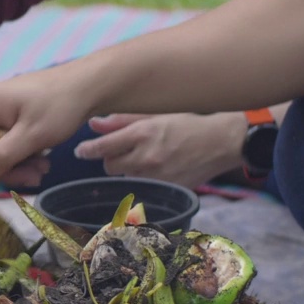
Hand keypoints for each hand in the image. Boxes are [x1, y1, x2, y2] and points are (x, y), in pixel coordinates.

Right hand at [0, 67, 95, 186]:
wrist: (92, 84)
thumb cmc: (60, 107)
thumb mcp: (31, 136)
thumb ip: (2, 156)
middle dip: (9, 167)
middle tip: (33, 180)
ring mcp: (6, 106)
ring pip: (4, 145)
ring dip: (21, 162)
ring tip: (44, 169)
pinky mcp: (20, 110)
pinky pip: (15, 137)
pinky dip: (27, 151)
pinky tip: (44, 159)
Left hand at [74, 112, 245, 188]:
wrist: (222, 142)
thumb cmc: (186, 124)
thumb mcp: (154, 115)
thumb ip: (121, 121)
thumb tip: (93, 124)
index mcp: (143, 134)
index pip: (103, 147)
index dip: (88, 150)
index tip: (81, 151)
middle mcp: (148, 157)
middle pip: (109, 167)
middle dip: (110, 159)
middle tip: (121, 151)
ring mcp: (158, 176)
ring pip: (125, 177)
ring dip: (128, 170)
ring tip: (145, 158)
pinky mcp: (168, 189)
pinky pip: (144, 187)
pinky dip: (144, 180)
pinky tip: (158, 169)